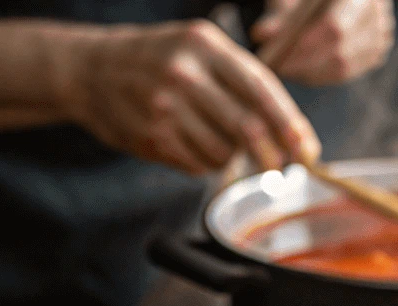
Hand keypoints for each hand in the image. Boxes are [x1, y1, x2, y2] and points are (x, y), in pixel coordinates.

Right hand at [0, 19, 320, 174]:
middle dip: (272, 157)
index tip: (307, 151)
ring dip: (232, 160)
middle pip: (248, 129)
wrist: (90, 69)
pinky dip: (205, 164)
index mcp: (205, 45)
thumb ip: (242, 83)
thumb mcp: (199, 50)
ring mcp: (166, 106)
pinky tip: (190, 145)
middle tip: (280, 170)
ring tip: (217, 143)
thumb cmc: (160, 61)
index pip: (262, 90)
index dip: (291, 126)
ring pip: (224, 153)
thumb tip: (292, 134)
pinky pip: (198, 164)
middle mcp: (185, 72)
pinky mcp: (152, 135)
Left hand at [252, 0, 393, 85]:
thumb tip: (260, 35)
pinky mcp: (378, 49)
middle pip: (340, 51)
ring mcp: (381, 32)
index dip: (306, 46)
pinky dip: (323, 75)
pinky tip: (303, 71)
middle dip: (306, 65)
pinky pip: (348, 71)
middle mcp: (375, 11)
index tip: (281, 59)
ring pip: (345, 66)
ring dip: (312, 73)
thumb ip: (281, 11)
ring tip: (288, 69)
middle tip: (280, 70)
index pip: (333, 28)